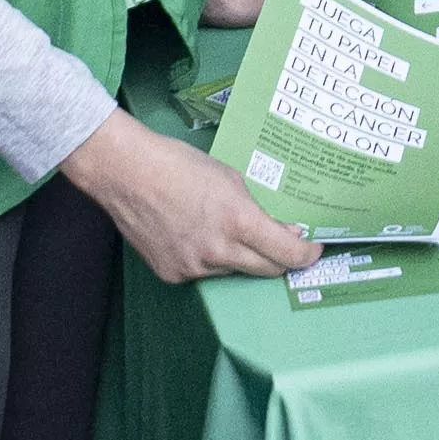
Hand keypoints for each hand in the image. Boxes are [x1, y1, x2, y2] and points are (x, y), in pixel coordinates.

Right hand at [63, 109, 320, 281]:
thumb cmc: (179, 165)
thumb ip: (257, 209)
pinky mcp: (172, 274)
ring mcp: (193, 267)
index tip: (313, 249)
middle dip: (281, 258)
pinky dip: (209, 259)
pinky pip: (204, 273)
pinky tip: (195, 235)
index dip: (306, 255)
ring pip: (234, 270)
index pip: (287, 254)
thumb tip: (282, 232)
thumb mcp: (231, 179)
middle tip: (284, 244)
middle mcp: (218, 251)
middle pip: (266, 270)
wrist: (126, 173)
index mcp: (238, 221)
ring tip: (224, 229)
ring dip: (241, 256)